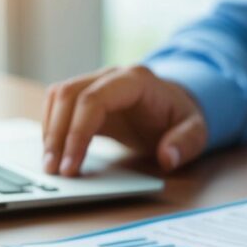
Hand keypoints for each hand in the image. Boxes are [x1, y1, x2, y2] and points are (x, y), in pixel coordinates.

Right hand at [42, 65, 206, 175]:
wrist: (176, 105)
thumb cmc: (182, 117)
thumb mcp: (197, 131)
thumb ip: (186, 143)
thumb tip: (168, 158)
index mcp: (136, 80)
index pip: (94, 99)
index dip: (77, 132)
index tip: (71, 166)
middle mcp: (111, 75)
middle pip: (68, 94)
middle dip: (56, 134)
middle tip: (53, 171)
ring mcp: (96, 82)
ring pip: (57, 96)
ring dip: (50, 131)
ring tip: (49, 166)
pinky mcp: (86, 97)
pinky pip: (58, 105)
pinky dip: (52, 128)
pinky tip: (54, 154)